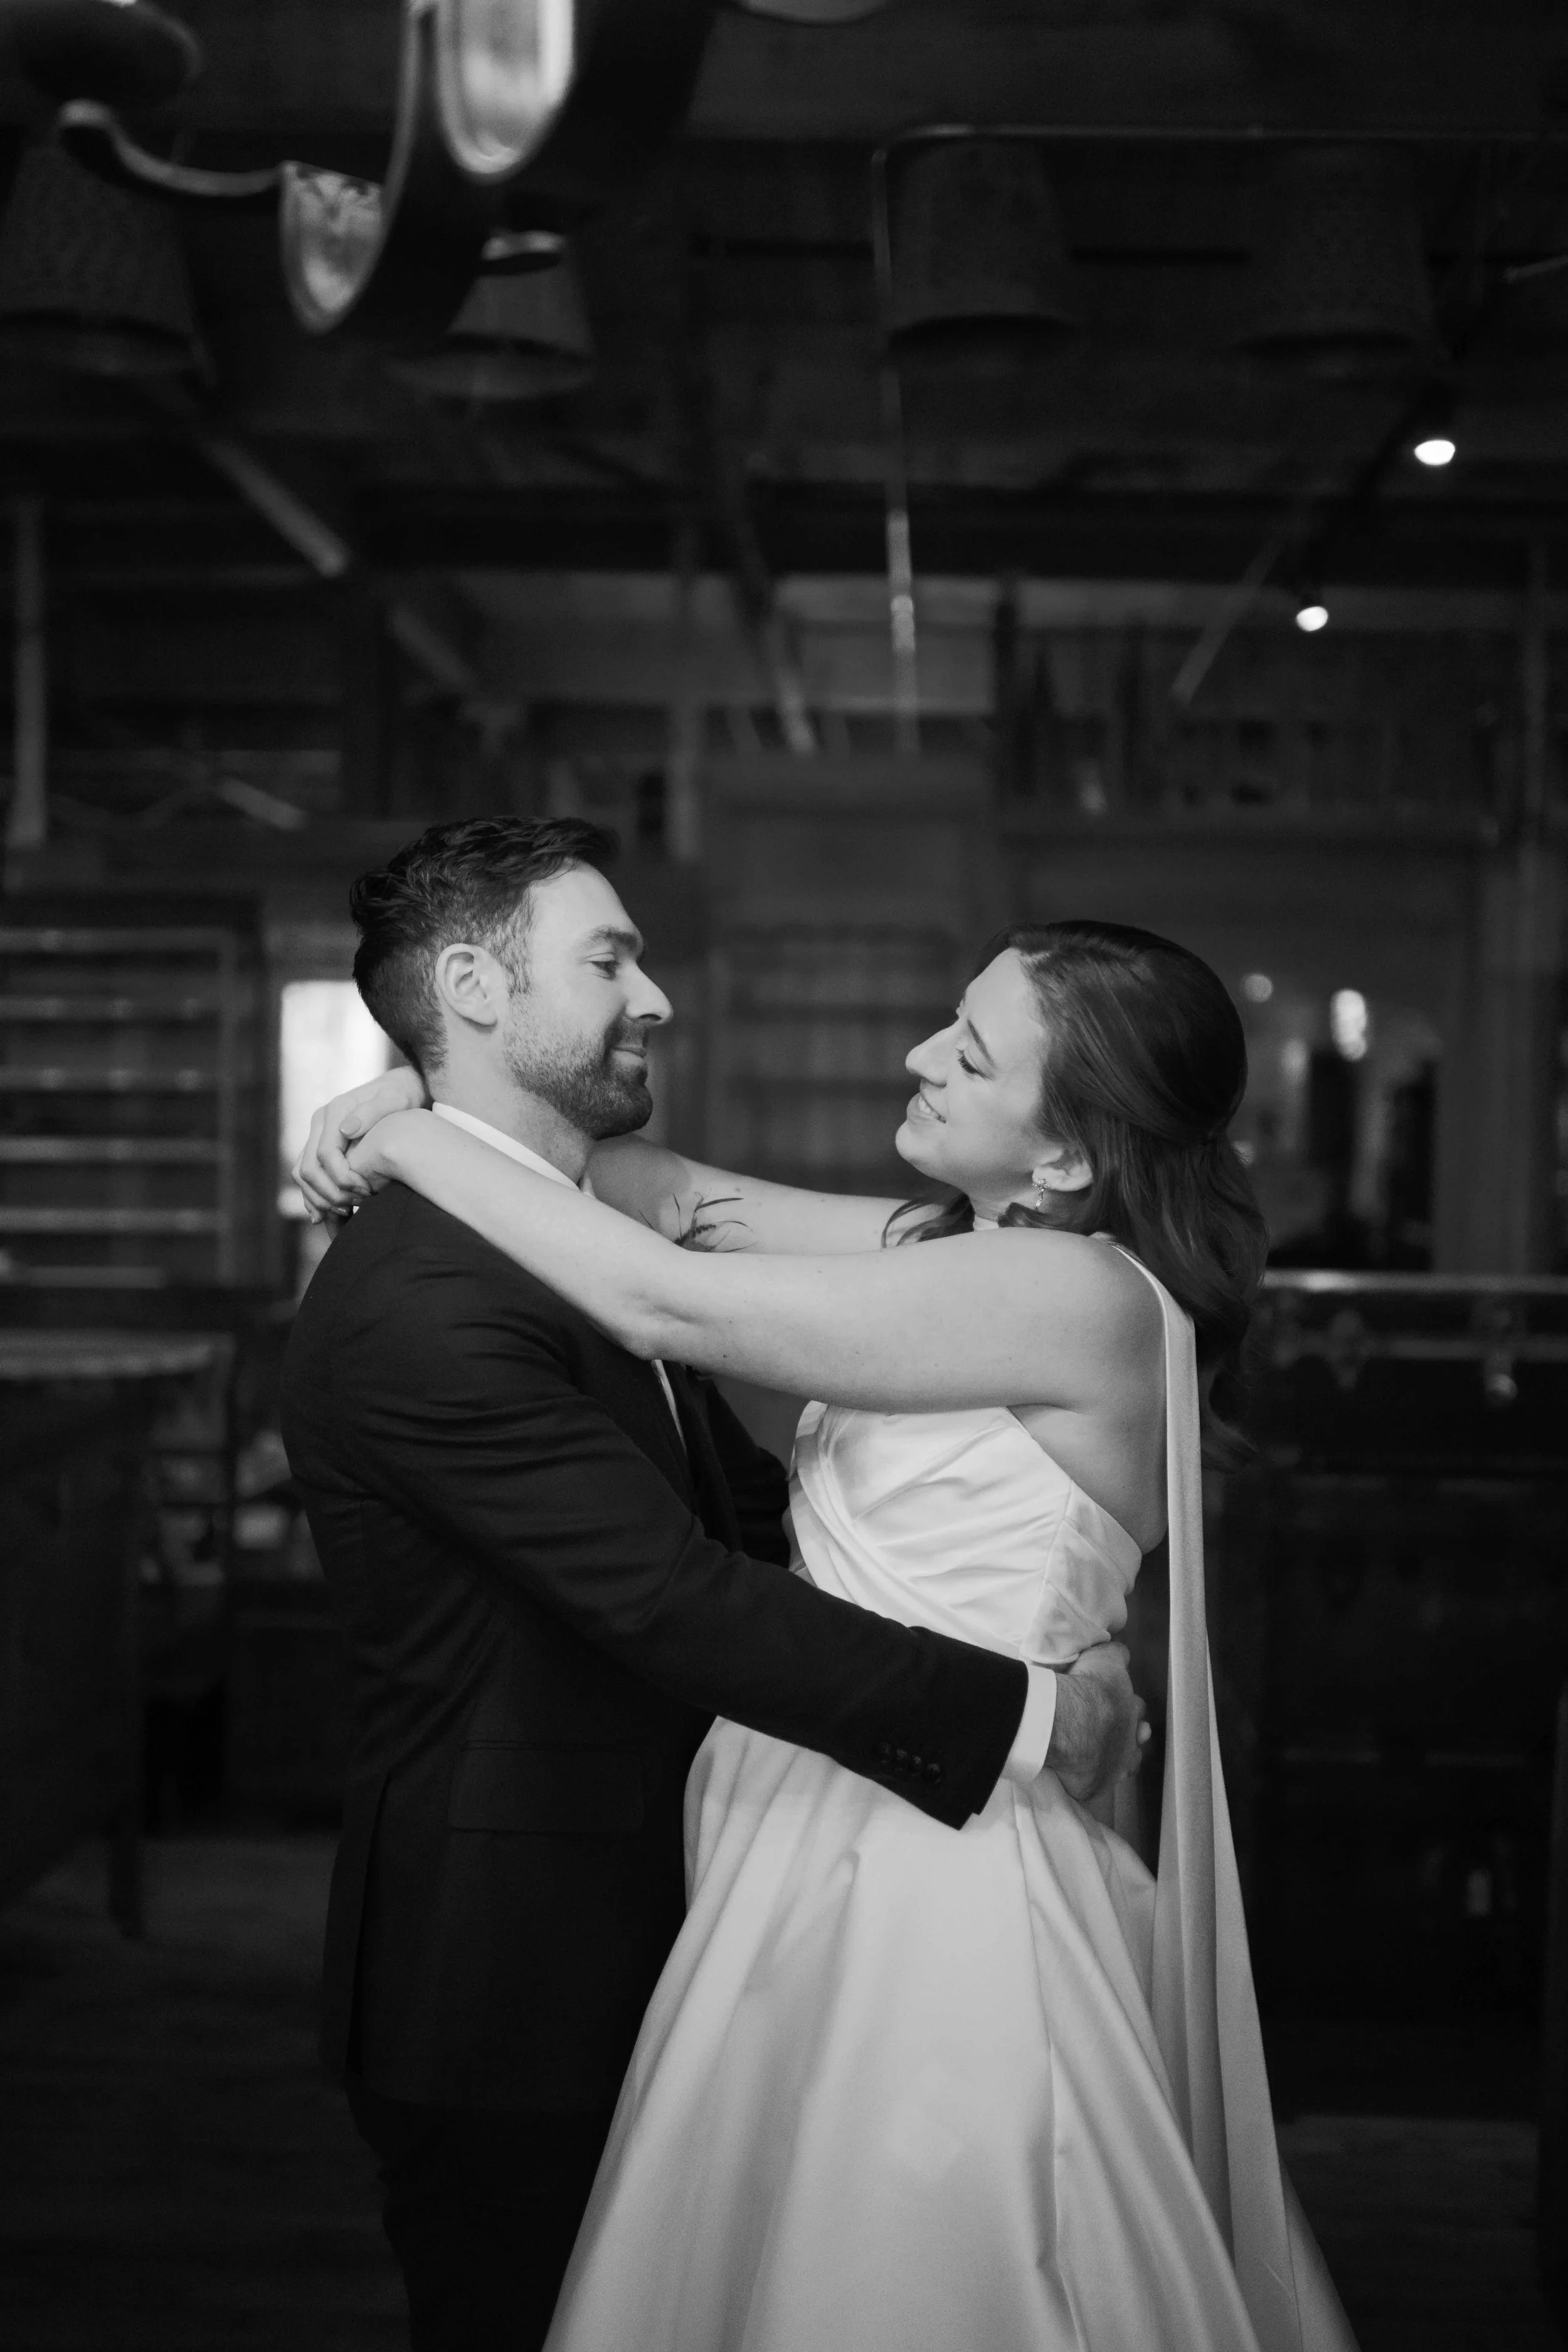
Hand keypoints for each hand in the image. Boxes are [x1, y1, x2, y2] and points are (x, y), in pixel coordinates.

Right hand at [293, 1065, 426, 1222]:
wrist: (397, 1090)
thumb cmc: (401, 1097)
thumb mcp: (395, 1099)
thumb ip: (373, 1111)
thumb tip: (346, 1130)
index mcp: (334, 1111)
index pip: (326, 1155)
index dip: (343, 1179)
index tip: (367, 1191)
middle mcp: (319, 1123)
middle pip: (308, 1169)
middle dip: (331, 1194)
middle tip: (358, 1205)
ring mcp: (317, 1135)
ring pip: (302, 1175)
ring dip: (320, 1199)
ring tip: (347, 1213)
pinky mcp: (319, 1147)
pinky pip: (308, 1176)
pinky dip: (315, 1197)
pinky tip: (328, 1216)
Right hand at [1044, 1641, 1149, 1804]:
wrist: (1068, 1720)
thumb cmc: (1088, 1686)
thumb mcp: (1105, 1658)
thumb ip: (1116, 1654)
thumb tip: (1122, 1652)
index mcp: (1132, 1709)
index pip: (1136, 1707)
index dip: (1128, 1704)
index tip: (1116, 1702)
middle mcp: (1130, 1741)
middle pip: (1136, 1739)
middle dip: (1130, 1733)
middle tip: (1112, 1729)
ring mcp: (1116, 1767)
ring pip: (1124, 1767)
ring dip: (1116, 1761)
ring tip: (1101, 1756)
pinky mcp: (1097, 1787)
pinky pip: (1096, 1786)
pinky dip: (1090, 1780)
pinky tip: (1081, 1776)